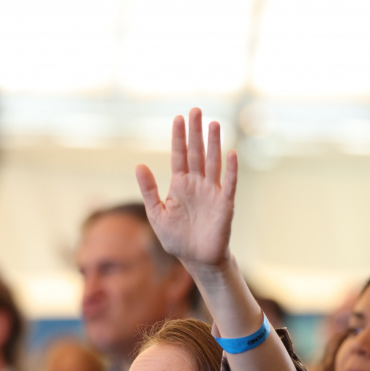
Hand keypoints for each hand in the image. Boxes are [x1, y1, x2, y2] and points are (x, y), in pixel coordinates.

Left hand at [135, 108, 236, 269]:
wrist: (197, 259)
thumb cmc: (177, 239)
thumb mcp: (157, 214)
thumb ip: (149, 190)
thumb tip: (139, 165)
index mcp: (180, 186)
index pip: (179, 156)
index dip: (179, 138)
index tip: (178, 118)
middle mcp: (197, 184)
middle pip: (196, 153)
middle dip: (196, 133)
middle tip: (196, 110)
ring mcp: (212, 193)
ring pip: (213, 163)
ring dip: (213, 144)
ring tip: (213, 124)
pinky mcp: (225, 204)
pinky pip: (229, 184)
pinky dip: (231, 170)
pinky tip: (230, 153)